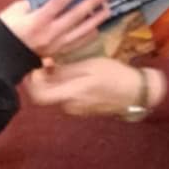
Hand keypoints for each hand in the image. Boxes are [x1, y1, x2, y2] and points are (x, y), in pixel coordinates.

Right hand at [0, 0, 109, 57]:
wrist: (2, 58)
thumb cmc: (5, 32)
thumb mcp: (13, 12)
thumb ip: (30, 4)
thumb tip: (42, 0)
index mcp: (39, 20)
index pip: (60, 1)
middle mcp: (51, 32)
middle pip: (76, 16)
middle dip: (91, 4)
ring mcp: (56, 44)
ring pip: (81, 32)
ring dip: (96, 21)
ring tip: (107, 10)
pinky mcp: (57, 53)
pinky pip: (77, 44)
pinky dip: (88, 37)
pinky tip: (97, 29)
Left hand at [26, 58, 166, 117]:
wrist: (137, 93)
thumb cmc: (116, 76)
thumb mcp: (90, 66)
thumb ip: (65, 69)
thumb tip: (44, 65)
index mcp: (71, 95)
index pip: (38, 96)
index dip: (32, 82)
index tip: (35, 66)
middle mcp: (70, 106)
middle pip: (45, 94)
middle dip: (43, 77)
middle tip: (47, 59)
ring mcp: (76, 109)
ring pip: (56, 94)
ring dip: (54, 80)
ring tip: (59, 62)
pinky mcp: (82, 108)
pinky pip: (66, 96)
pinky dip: (64, 84)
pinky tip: (72, 72)